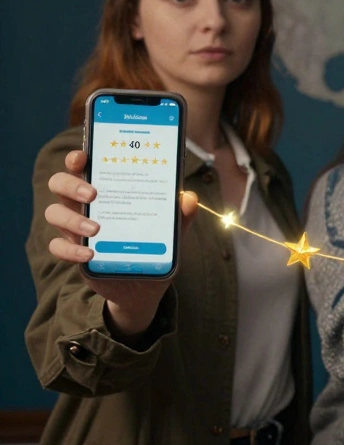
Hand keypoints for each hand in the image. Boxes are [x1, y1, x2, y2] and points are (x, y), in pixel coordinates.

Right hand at [44, 149, 197, 336]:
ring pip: (54, 213)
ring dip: (71, 219)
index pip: (82, 166)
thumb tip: (189, 197)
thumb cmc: (153, 247)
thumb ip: (180, 215)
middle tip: (93, 194)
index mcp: (106, 190)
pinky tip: (90, 254)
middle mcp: (85, 205)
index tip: (83, 156)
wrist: (143, 287)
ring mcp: (76, 228)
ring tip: (97, 228)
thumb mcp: (171, 231)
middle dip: (71, 184)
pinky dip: (70, 249)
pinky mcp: (74, 252)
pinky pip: (57, 247)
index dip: (77, 158)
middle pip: (60, 184)